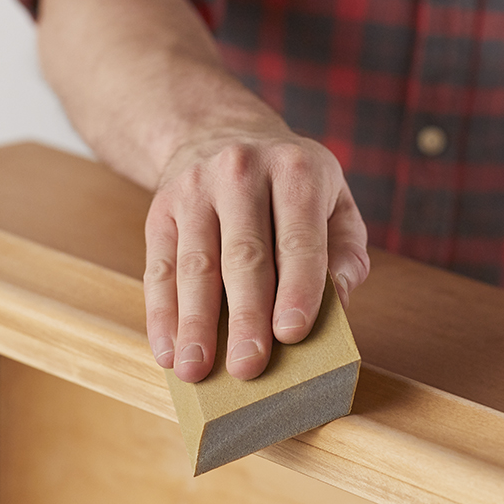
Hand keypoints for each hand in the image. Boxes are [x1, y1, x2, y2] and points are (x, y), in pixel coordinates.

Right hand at [143, 123, 369, 382]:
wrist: (218, 134)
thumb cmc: (289, 186)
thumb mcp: (333, 200)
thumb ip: (345, 251)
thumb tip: (338, 301)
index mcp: (296, 169)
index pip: (299, 237)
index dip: (298, 287)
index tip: (292, 334)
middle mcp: (242, 172)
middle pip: (244, 255)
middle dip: (246, 316)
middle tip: (248, 366)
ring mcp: (195, 189)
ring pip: (195, 264)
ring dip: (195, 323)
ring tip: (195, 369)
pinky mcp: (161, 210)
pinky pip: (158, 267)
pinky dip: (161, 314)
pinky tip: (167, 349)